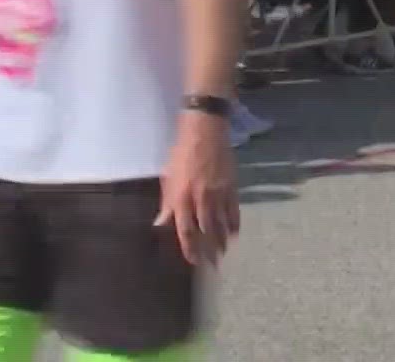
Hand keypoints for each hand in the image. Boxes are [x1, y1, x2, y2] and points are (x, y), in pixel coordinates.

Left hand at [155, 113, 240, 265]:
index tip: (194, 261)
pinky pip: (234, 210)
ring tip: (223, 253)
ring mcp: (218, 193)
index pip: (185, 231)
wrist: (205, 130)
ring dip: (222, 241)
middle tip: (212, 265)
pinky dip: (234, 224)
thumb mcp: (168, 177)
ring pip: (221, 224)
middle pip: (206, 232)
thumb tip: (160, 223)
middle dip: (209, 251)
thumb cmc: (182, 152)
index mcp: (181, 198)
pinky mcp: (231, 186)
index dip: (190, 249)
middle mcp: (200, 199)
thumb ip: (167, 203)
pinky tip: (234, 234)